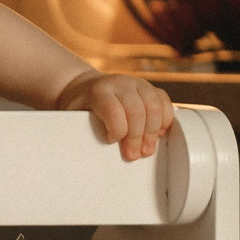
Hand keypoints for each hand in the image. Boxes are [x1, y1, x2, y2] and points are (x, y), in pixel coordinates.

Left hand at [58, 69, 176, 160]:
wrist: (86, 87)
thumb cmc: (80, 107)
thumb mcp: (73, 117)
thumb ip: (83, 130)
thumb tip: (94, 156)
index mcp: (100, 90)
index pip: (114, 110)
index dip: (116, 131)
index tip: (110, 141)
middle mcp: (120, 83)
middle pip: (137, 111)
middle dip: (137, 138)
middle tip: (133, 155)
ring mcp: (137, 84)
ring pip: (155, 107)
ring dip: (152, 133)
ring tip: (146, 150)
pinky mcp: (150, 88)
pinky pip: (165, 102)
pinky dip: (165, 120)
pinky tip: (158, 134)